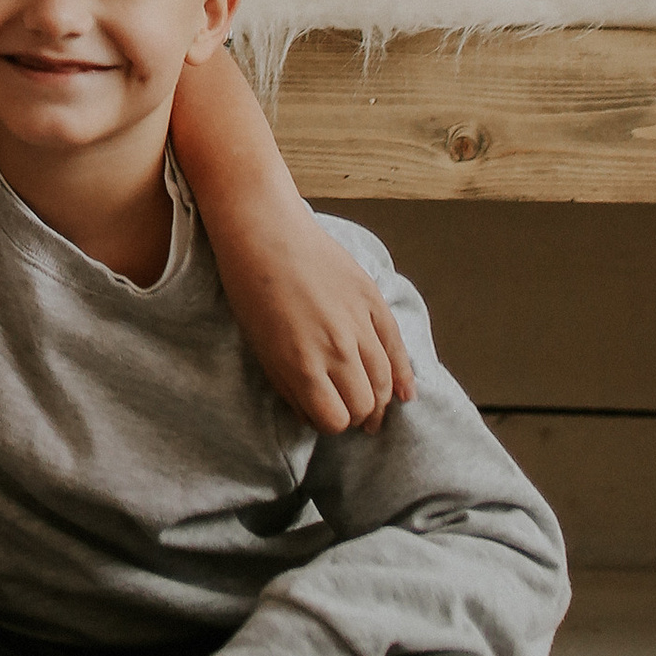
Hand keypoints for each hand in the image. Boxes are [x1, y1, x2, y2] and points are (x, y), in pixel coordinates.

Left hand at [236, 229, 413, 435]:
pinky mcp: (372, 300)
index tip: (323, 416)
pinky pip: (396, 347)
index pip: (333, 420)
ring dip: (378, 401)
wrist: (263, 231)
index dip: (328, 424)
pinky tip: (405, 395)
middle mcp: (336, 349)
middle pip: (362, 405)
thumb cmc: (251, 291)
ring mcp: (358, 323)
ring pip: (383, 381)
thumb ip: (290, 387)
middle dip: (354, 416)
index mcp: (301, 365)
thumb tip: (315, 416)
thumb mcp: (261, 349)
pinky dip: (403, 375)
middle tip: (347, 412)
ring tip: (372, 411)